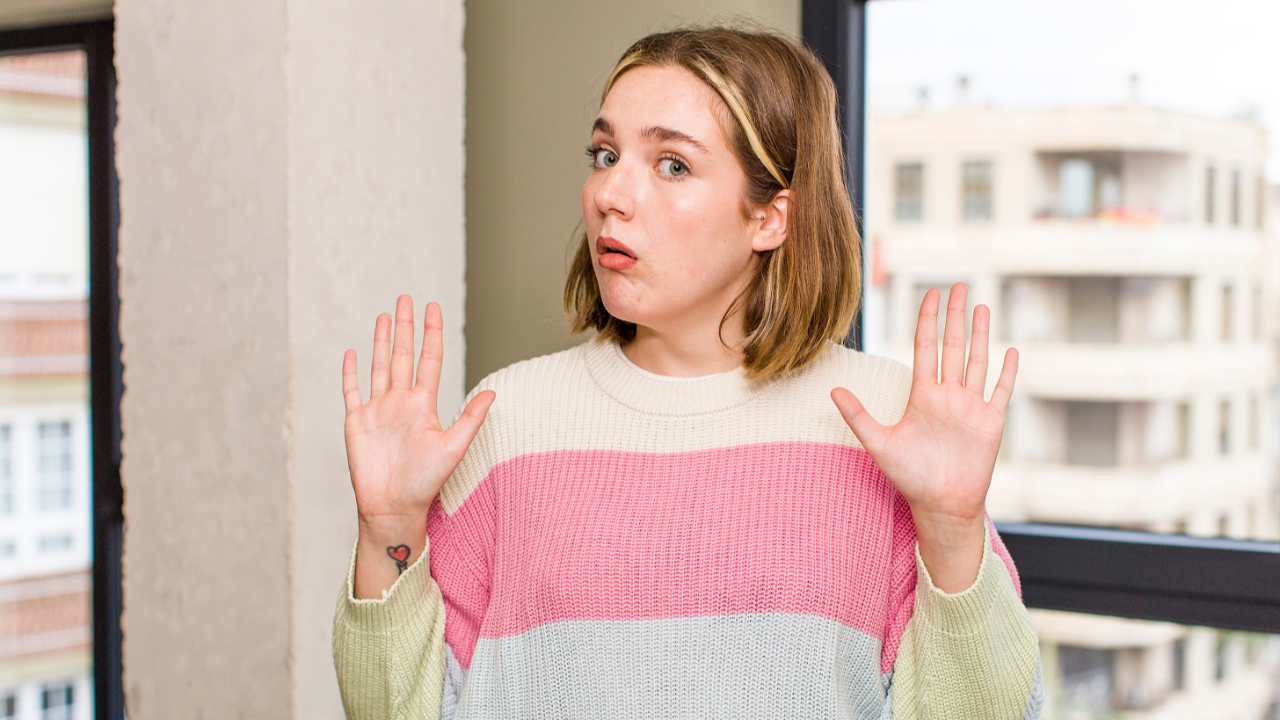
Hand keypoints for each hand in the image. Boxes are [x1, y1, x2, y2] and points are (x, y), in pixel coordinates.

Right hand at [343, 296, 494, 597]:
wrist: (393, 507)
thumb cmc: (424, 483)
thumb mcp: (453, 448)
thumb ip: (470, 419)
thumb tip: (492, 393)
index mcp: (423, 405)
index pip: (429, 359)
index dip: (431, 333)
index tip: (433, 307)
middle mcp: (400, 402)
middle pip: (402, 355)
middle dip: (405, 327)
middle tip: (406, 298)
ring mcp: (377, 411)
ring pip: (379, 366)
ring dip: (380, 341)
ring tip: (385, 315)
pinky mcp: (356, 423)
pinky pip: (352, 391)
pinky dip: (350, 372)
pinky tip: (352, 352)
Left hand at [831, 283, 1015, 591]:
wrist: (941, 505)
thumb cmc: (910, 477)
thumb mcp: (879, 443)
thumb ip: (858, 416)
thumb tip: (833, 391)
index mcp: (922, 395)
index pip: (925, 348)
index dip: (927, 320)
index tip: (928, 294)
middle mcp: (948, 395)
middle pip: (953, 346)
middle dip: (954, 316)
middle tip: (956, 285)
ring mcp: (971, 407)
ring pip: (977, 361)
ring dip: (980, 334)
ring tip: (981, 305)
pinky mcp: (991, 423)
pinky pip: (1001, 391)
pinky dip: (1007, 372)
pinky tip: (1011, 350)